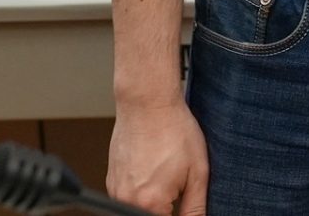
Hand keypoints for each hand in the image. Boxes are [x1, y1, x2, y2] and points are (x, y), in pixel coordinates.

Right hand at [109, 97, 208, 214]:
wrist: (147, 104)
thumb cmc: (173, 130)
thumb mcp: (197, 171)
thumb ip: (195, 207)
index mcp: (150, 203)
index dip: (179, 214)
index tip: (184, 201)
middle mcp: (127, 201)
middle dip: (167, 208)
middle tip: (177, 183)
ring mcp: (115, 191)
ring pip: (138, 209)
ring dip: (154, 200)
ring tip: (165, 171)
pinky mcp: (111, 182)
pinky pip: (128, 197)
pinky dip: (142, 190)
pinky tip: (154, 168)